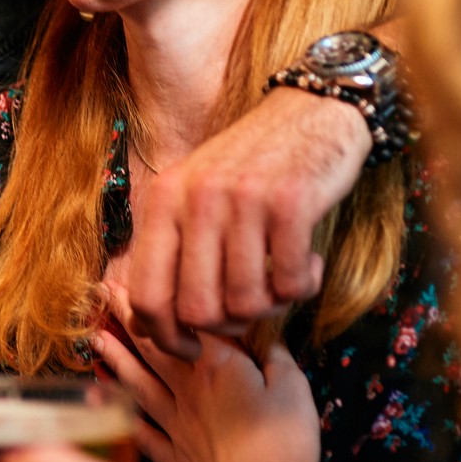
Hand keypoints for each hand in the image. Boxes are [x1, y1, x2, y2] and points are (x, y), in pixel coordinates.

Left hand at [96, 285, 328, 461]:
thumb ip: (276, 358)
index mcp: (218, 367)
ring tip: (93, 338)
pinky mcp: (176, 460)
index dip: (162, 296)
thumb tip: (266, 339)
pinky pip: (143, 433)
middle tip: (103, 292)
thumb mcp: (294, 387)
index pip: (186, 321)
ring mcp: (178, 427)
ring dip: (115, 360)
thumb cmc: (286, 444)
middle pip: (153, 346)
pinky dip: (123, 417)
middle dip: (127, 317)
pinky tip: (105, 405)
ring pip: (139, 385)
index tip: (136, 274)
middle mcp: (189, 391)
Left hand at [126, 89, 369, 357]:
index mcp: (165, 199)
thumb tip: (148, 325)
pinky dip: (304, 285)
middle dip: (227, 327)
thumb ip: (173, 249)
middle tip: (251, 309)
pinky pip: (291, 283)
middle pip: (198, 310)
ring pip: (246, 303)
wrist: (314, 112)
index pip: (146, 294)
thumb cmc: (254, 166)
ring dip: (271, 305)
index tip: (191, 349)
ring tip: (283, 280)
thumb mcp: (197, 193)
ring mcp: (242, 200)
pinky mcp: (291, 204)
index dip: (166, 337)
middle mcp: (197, 198)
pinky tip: (310, 262)